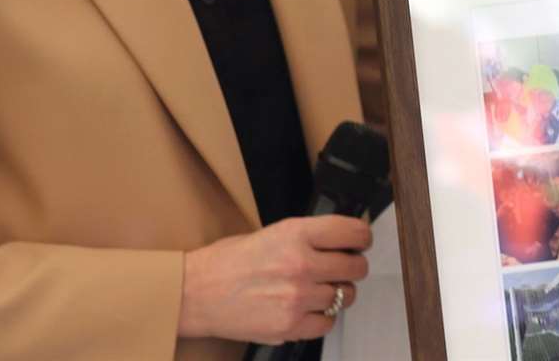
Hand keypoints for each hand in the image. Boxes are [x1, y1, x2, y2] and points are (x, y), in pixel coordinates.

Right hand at [178, 214, 370, 344]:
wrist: (197, 293)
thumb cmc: (227, 262)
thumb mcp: (271, 233)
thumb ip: (307, 237)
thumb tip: (339, 242)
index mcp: (296, 234)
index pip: (352, 232)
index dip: (362, 237)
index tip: (361, 242)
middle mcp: (301, 264)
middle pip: (355, 267)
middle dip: (352, 267)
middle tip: (342, 268)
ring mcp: (297, 297)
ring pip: (344, 296)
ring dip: (337, 293)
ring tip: (319, 290)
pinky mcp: (290, 326)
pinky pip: (327, 324)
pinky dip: (322, 318)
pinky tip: (308, 310)